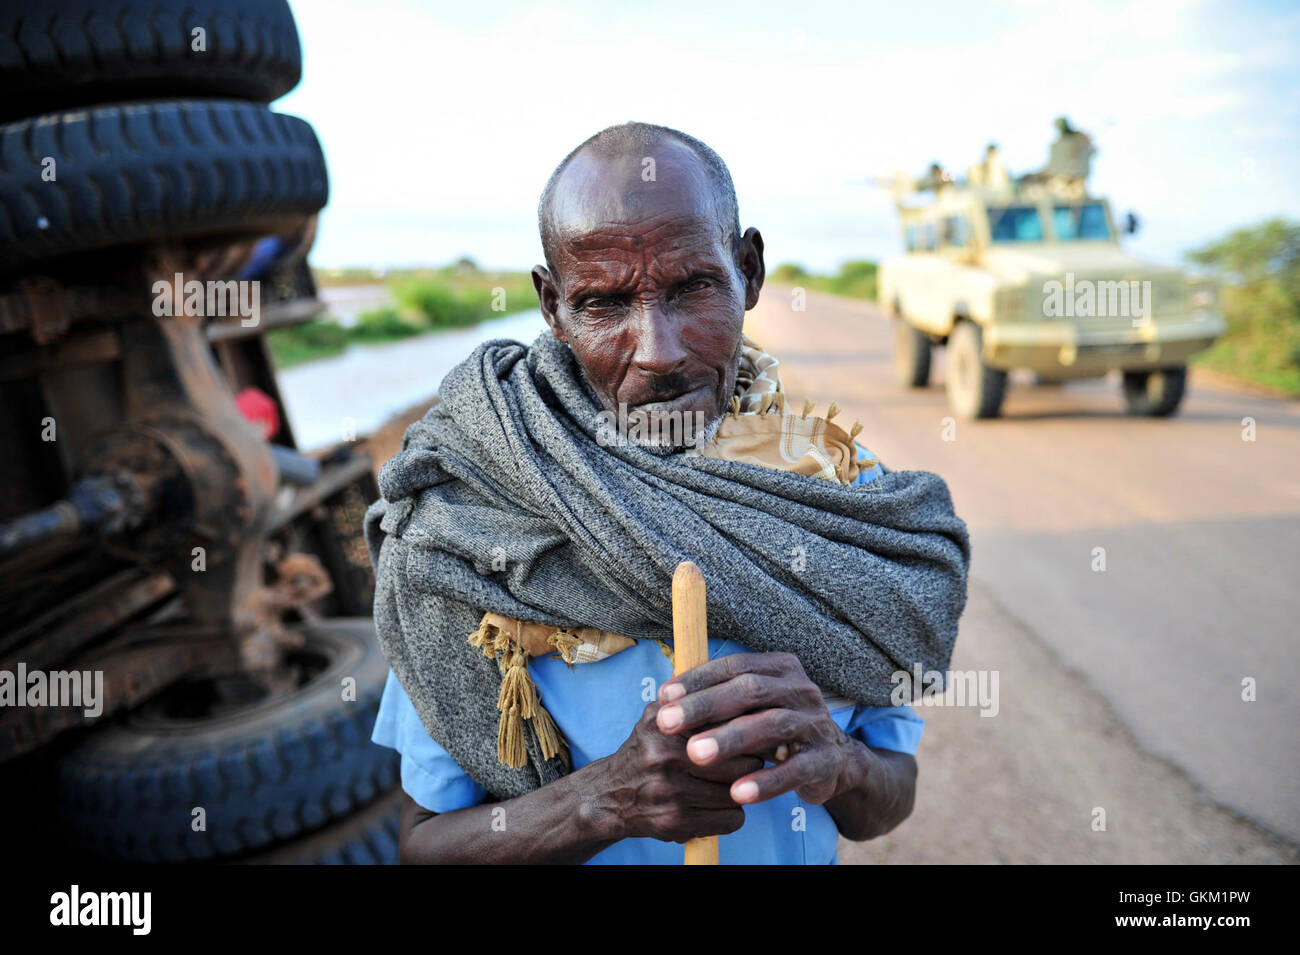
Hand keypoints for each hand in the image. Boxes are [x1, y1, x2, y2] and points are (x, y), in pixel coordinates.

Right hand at [588, 700, 761, 843]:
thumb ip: (690, 697)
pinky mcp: (674, 822)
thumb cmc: (646, 751)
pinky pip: (731, 820)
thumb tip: (736, 685)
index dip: (749, 729)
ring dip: (742, 791)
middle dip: (751, 763)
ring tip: (731, 784)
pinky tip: (719, 806)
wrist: (609, 795)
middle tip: (747, 762)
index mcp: (665, 724)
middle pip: (741, 761)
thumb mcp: (659, 716)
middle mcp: (665, 756)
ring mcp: (669, 792)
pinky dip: (732, 815)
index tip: (755, 732)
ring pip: (737, 792)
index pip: (730, 724)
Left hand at [655, 652, 858, 806]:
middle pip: (750, 690)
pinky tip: (737, 793)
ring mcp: (817, 723)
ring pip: (773, 725)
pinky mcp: (826, 760)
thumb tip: (664, 699)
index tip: (662, 696)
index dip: (698, 679)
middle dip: (705, 706)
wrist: (833, 762)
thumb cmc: (777, 731)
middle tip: (667, 723)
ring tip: (695, 755)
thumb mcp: (751, 709)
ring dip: (731, 740)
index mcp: (781, 669)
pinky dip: (766, 782)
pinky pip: (795, 770)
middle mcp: (802, 690)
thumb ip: (716, 701)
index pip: (735, 666)